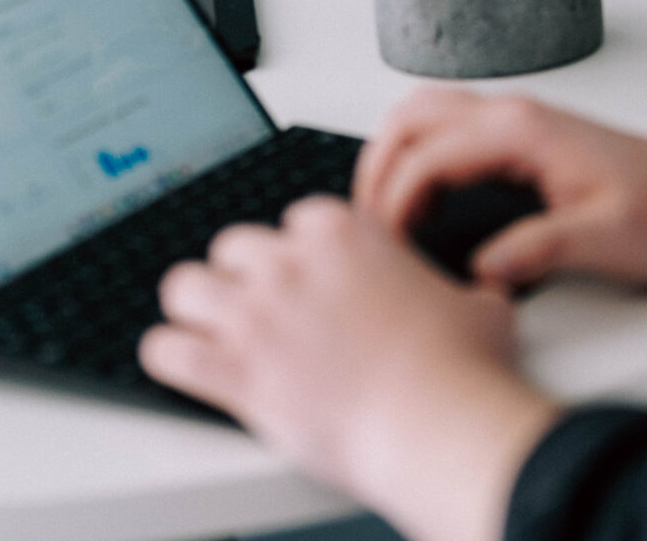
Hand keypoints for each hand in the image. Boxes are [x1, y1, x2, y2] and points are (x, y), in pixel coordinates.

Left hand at [142, 197, 559, 540]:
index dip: (298, 252)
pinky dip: (169, 357)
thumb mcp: (477, 305)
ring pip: (184, 286)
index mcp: (344, 235)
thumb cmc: (459, 369)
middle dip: (242, 275)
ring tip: (204, 327)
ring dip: (194, 308)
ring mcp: (257, 316)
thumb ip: (461, 289)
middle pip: (232, 247)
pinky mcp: (235, 371)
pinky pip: (166, 351)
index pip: (294, 221)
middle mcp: (291, 265)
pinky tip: (179, 363)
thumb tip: (480, 294)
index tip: (306, 277)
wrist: (438, 425)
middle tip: (257, 307)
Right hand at [356, 88, 646, 288]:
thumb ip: (540, 250)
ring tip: (385, 216)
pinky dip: (417, 157)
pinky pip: (447, 129)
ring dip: (392, 157)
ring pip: (424, 114)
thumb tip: (483, 270)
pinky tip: (422, 202)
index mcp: (525, 131)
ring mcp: (514, 119)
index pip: (428, 155)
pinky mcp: (519, 135)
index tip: (385, 248)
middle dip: (376, 169)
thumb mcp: (605, 240)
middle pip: (410, 117)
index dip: (393, 203)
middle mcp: (513, 114)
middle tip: (368, 228)